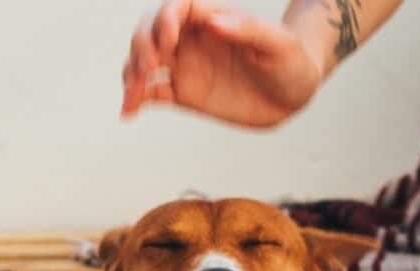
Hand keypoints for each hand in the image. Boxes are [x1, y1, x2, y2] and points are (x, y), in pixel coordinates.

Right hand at [122, 0, 323, 127]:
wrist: (292, 96)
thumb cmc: (290, 62)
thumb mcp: (277, 45)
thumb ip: (248, 30)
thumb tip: (213, 21)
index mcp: (213, 18)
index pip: (177, 8)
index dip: (164, 20)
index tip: (168, 42)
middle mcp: (192, 38)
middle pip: (151, 31)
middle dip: (141, 46)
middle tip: (145, 68)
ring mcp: (184, 64)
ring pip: (144, 61)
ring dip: (131, 73)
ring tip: (131, 94)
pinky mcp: (182, 92)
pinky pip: (150, 91)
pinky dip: (135, 99)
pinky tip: (128, 112)